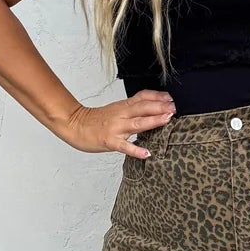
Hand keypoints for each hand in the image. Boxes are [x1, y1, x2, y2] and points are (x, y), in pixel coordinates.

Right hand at [60, 90, 174, 157]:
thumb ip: (132, 108)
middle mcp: (121, 115)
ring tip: (167, 120)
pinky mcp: (110, 141)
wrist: (75, 125)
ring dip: (153, 121)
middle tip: (174, 108)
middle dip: (160, 107)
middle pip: (143, 107)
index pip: (143, 97)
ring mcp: (116, 128)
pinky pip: (125, 146)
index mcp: (123, 106)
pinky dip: (136, 150)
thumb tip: (151, 107)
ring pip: (137, 123)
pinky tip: (146, 153)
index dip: (157, 96)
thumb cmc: (96, 120)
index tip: (170, 98)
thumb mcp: (116, 109)